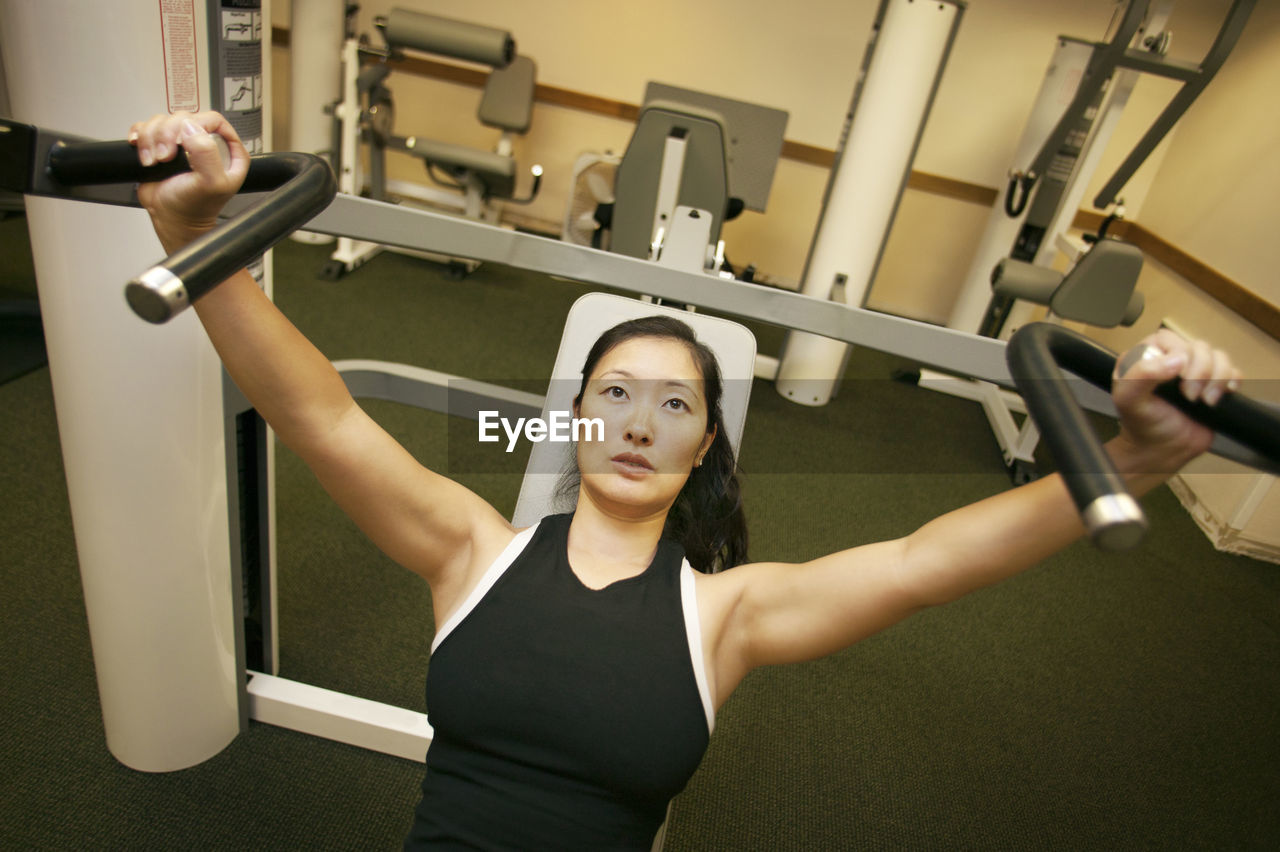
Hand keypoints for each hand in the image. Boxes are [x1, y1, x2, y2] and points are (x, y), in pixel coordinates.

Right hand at [130, 111, 249, 251]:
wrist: (172, 220)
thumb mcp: (210, 183)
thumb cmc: (194, 207)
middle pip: (182, 117)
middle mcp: (206, 143)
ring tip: (155, 162)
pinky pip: (146, 127)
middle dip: (167, 135)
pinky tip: (144, 154)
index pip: (212, 119)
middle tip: (165, 158)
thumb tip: (190, 128)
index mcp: (228, 150)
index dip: (194, 126)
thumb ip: (207, 154)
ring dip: (151, 139)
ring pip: (161, 121)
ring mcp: (182, 144)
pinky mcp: (160, 145)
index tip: (182, 143)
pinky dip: (140, 137)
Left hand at [1111, 328, 1241, 469]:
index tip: (1178, 378)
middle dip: (1199, 372)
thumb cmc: (1142, 425)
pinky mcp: (1214, 384)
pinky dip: (1232, 381)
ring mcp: (1194, 371)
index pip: (1168, 338)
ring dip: (1217, 378)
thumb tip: (1177, 359)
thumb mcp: (1129, 399)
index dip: (1179, 353)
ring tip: (1205, 401)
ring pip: (1218, 356)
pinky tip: (1221, 396)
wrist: (1163, 451)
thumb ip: (1141, 374)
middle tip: (1189, 397)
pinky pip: (1233, 370)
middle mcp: (1170, 359)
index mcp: (1145, 357)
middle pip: (1198, 346)